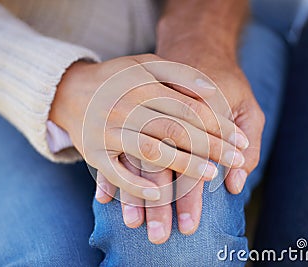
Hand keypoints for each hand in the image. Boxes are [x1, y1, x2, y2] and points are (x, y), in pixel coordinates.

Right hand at [50, 53, 248, 242]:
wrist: (69, 90)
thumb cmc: (116, 79)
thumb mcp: (144, 64)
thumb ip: (178, 73)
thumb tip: (212, 92)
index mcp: (141, 84)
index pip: (188, 107)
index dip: (217, 124)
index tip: (239, 140)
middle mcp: (124, 107)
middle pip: (175, 129)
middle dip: (210, 146)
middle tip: (235, 159)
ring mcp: (107, 131)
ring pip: (151, 152)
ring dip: (183, 165)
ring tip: (211, 175)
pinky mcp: (92, 153)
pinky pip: (115, 173)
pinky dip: (136, 186)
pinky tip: (159, 194)